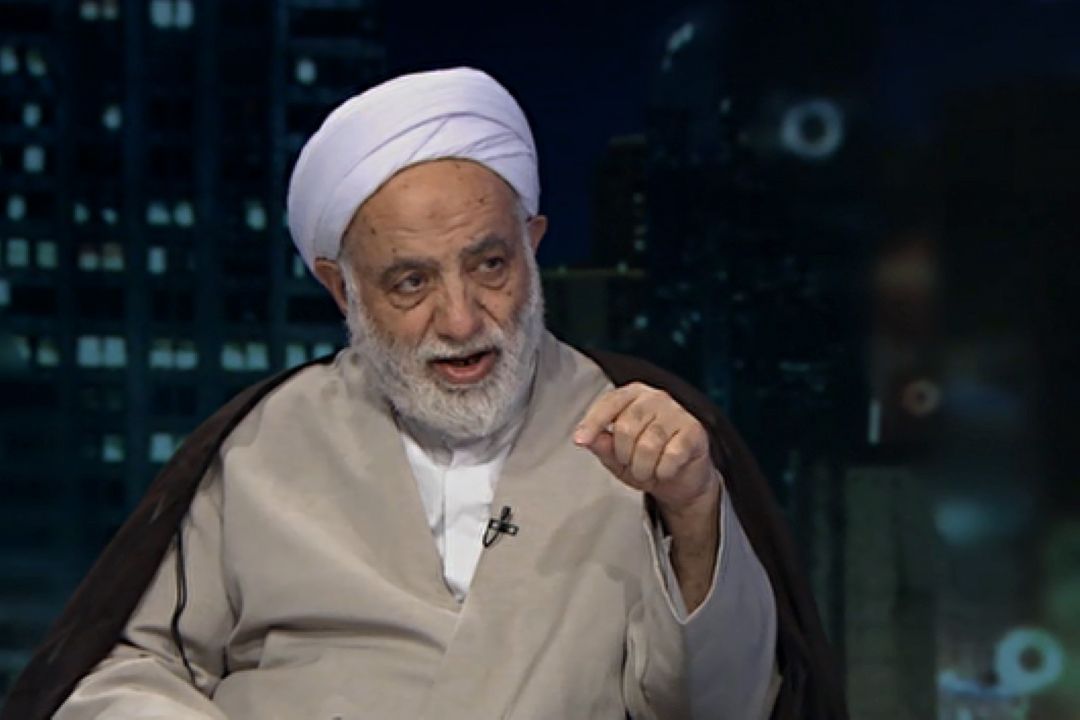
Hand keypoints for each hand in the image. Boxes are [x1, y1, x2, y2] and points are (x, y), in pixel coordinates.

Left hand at [573, 382, 718, 514]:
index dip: (592, 423)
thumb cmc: (647, 461)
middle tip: (631, 466)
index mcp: (632, 395)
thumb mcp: (616, 457)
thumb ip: (602, 445)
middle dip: (624, 456)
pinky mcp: (694, 430)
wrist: (682, 480)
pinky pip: (671, 456)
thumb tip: (587, 438)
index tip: (580, 440)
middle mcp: (655, 397)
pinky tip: (666, 470)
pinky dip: (663, 471)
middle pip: (626, 427)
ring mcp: (677, 412)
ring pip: (648, 445)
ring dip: (643, 468)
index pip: (609, 403)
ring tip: (647, 471)